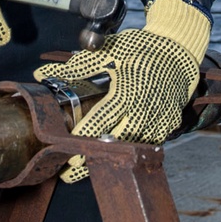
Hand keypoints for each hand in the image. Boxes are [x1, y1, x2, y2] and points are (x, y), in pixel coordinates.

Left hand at [34, 0, 209, 180]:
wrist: (178, 52)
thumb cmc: (141, 50)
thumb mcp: (109, 52)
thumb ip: (76, 67)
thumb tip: (42, 73)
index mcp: (126, 93)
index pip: (100, 122)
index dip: (82, 139)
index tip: (66, 152)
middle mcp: (143, 111)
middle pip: (115, 144)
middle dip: (93, 159)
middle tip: (71, 171)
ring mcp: (158, 121)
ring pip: (132, 149)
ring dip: (112, 157)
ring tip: (91, 166)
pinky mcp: (168, 126)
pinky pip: (147, 145)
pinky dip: (132, 150)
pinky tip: (117, 153)